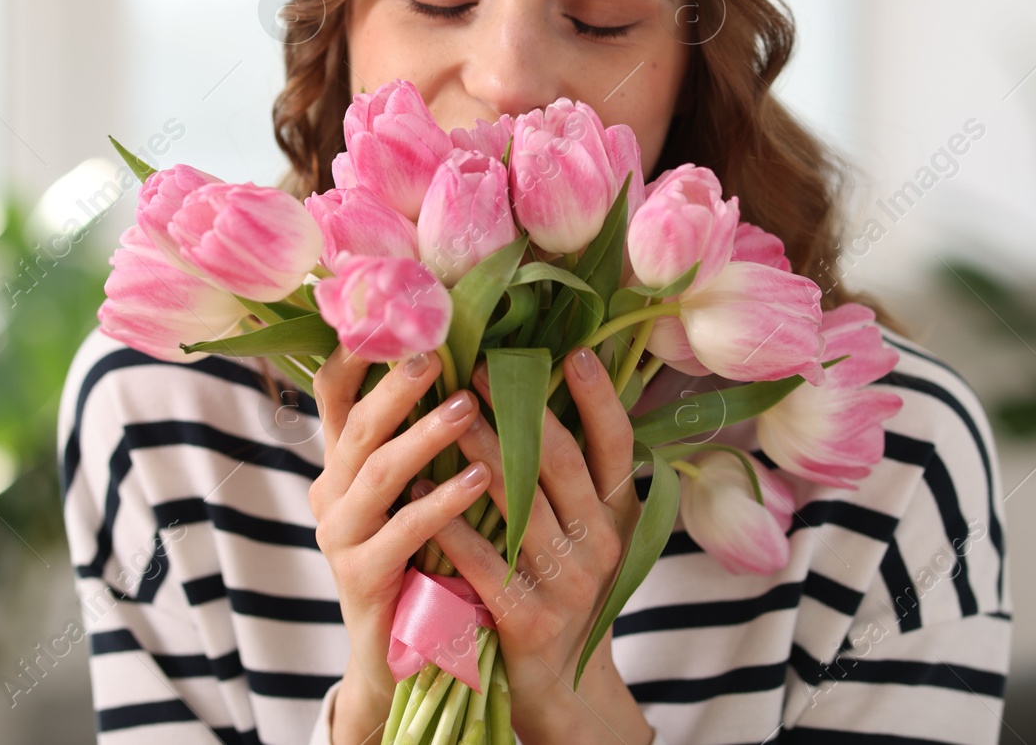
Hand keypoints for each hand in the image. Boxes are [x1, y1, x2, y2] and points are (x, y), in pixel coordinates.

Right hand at [308, 345, 491, 744]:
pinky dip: (442, 502)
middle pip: (356, 424)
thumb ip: (424, 432)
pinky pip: (402, 531)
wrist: (401, 655)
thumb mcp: (414, 488)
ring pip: (377, 471)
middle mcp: (330, 491)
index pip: (333, 391)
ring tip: (469, 409)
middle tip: (437, 353)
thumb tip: (468, 355)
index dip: (353, 351)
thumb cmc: (423, 555)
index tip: (388, 311)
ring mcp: (340, 535)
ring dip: (425, 435)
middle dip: (397, 385)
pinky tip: (480, 481)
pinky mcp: (359, 578)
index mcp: (342, 461)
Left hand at [419, 346, 655, 744]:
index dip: (600, 398)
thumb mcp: (585, 530)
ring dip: (477, 453)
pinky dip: (450, 523)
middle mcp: (601, 544)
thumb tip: (545, 385)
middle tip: (478, 365)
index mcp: (617, 514)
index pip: (617, 445)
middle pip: (560, 463)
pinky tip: (418, 490)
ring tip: (441, 414)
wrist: (554, 684)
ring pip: (519, 504)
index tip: (574, 351)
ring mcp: (568, 584)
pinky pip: (483, 561)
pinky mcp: (528, 619)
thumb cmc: (559, 587)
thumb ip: (571, 473)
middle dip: (518, 410)